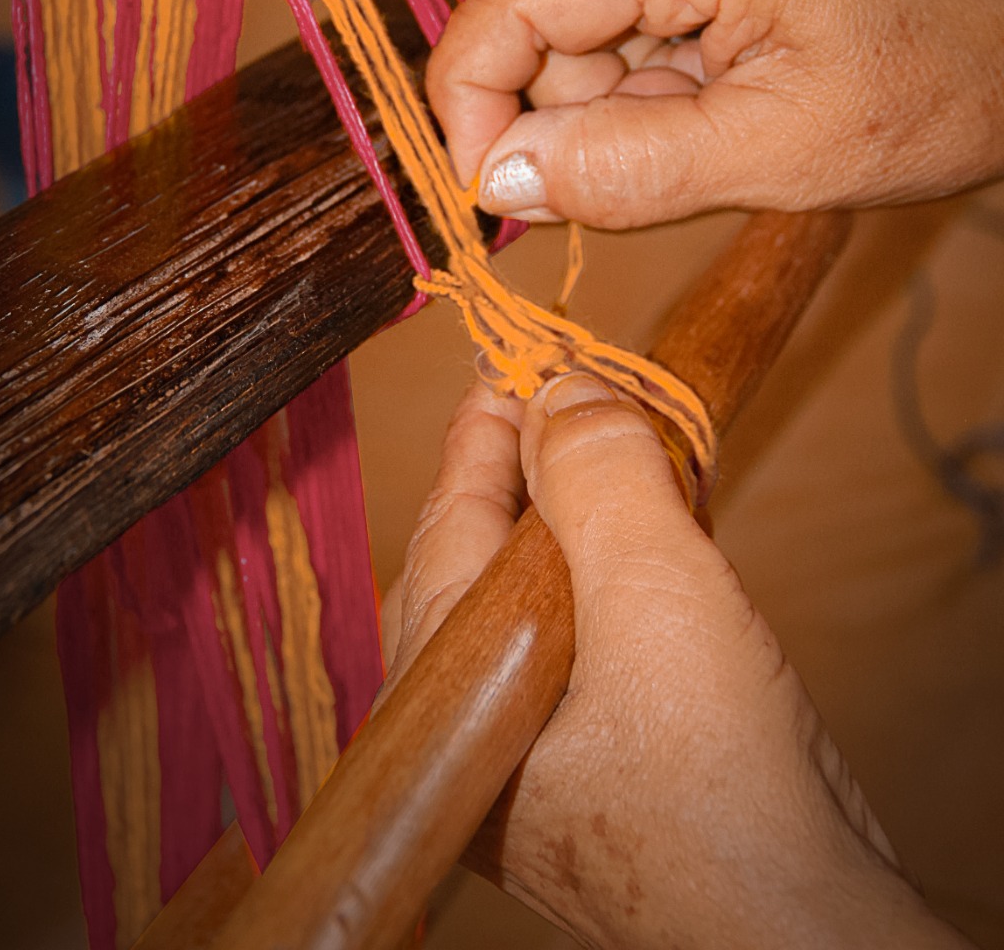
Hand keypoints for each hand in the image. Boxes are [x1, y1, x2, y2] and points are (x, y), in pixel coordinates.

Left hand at [386, 375, 972, 949]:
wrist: (803, 934)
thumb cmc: (720, 785)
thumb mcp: (655, 591)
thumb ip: (601, 476)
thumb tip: (558, 390)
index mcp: (446, 687)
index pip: (451, 516)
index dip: (488, 426)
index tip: (518, 358)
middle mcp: (468, 725)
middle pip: (480, 553)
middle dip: (527, 467)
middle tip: (575, 396)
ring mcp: (521, 756)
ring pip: (528, 596)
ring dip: (574, 519)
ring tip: (617, 454)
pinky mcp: (580, 772)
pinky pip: (570, 641)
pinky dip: (603, 578)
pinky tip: (644, 548)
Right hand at [426, 0, 1003, 227]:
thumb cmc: (931, 96)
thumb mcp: (775, 161)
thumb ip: (623, 171)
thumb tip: (493, 179)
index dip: (471, 94)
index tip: (482, 189)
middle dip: (563, 101)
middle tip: (641, 170)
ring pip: (574, 2)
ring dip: (606, 88)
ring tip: (708, 123)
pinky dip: (639, 62)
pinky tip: (710, 89)